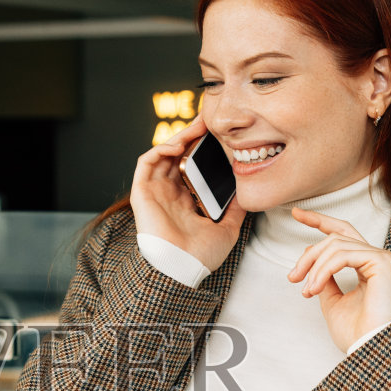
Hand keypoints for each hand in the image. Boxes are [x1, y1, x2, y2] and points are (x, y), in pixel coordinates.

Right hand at [129, 115, 246, 273]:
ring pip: (163, 154)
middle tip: (208, 120)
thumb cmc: (200, 255)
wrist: (183, 269)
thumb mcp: (227, 227)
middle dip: (191, 136)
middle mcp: (168, 194)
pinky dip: (161, 149)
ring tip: (197, 127)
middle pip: (177, 155)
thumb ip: (236, 209)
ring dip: (178, 137)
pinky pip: (147, 162)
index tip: (218, 135)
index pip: (191, 166)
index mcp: (184, 201)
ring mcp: (154, 192)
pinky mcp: (141, 193)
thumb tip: (248, 193)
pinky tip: (178, 145)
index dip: (201, 148)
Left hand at [286, 208, 390, 352]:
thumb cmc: (356, 334)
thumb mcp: (332, 302)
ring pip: (336, 245)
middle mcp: (377, 258)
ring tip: (307, 289)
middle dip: (309, 253)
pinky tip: (315, 287)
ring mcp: (382, 258)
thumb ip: (325, 280)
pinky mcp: (383, 262)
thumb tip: (314, 264)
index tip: (295, 213)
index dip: (319, 221)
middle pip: (336, 237)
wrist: (370, 350)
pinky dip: (324, 269)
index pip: (343, 233)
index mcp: (367, 265)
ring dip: (314, 267)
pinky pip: (343, 255)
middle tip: (293, 276)